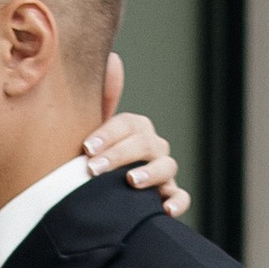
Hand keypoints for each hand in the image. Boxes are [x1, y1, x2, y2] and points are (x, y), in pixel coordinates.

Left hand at [85, 58, 189, 218]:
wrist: (98, 193)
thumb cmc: (96, 159)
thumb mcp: (92, 133)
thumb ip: (102, 99)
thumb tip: (113, 58)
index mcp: (135, 129)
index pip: (128, 124)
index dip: (108, 134)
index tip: (86, 147)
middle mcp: (153, 146)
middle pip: (146, 143)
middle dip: (120, 154)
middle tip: (92, 168)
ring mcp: (163, 172)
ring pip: (167, 166)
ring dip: (150, 172)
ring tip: (130, 181)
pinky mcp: (169, 195)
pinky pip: (182, 197)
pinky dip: (177, 201)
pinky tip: (164, 209)